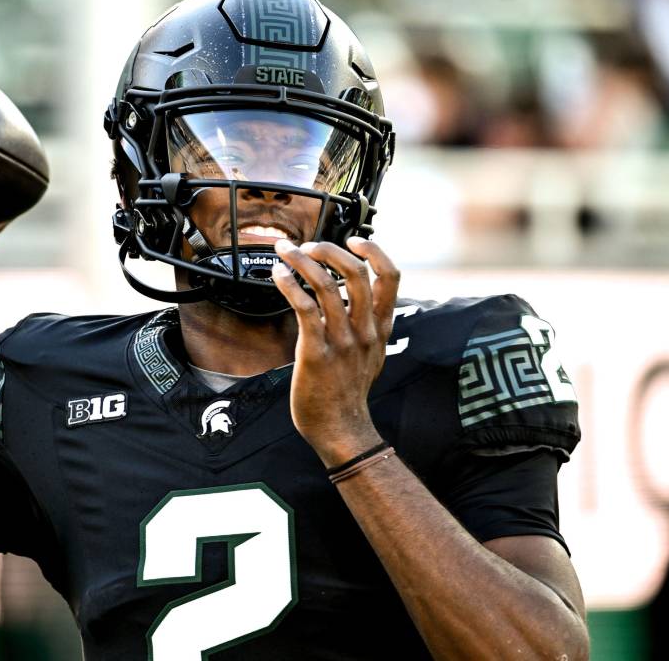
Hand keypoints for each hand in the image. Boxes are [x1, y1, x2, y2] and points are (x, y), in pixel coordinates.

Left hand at [271, 236, 399, 466]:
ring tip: (286, 252)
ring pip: (326, 285)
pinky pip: (304, 307)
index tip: (354, 239)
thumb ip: (370, 325)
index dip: (374, 251)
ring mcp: (342, 340)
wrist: (340, 428)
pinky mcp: (317, 351)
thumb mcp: (373, 353)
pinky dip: (289, 284)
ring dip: (302, 261)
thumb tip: (358, 298)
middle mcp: (364, 329)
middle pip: (356, 272)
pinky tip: (278, 276)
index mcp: (380, 326)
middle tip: (310, 246)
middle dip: (330, 249)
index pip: (390, 276)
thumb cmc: (349, 391)